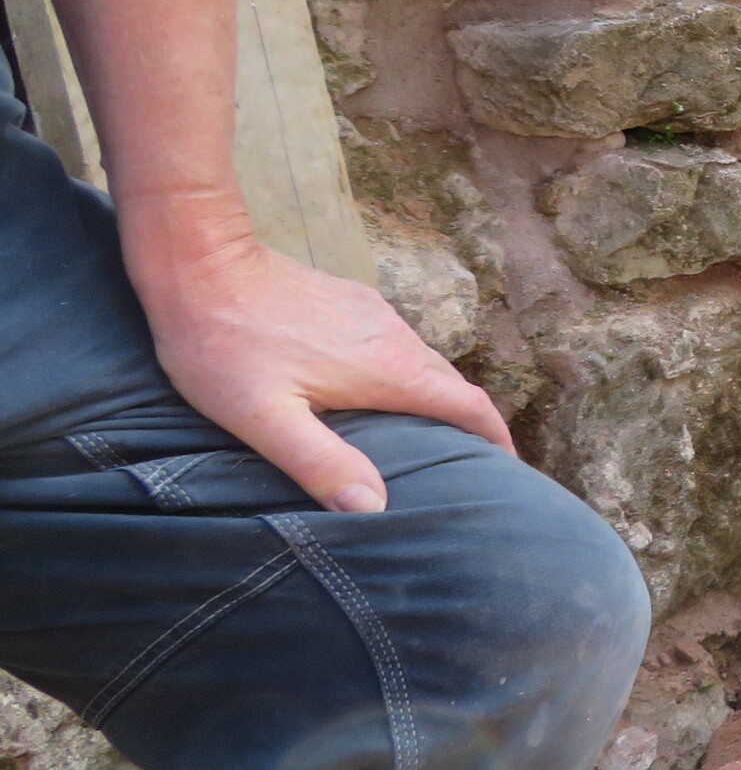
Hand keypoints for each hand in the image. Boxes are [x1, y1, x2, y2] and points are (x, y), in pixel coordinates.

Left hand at [124, 214, 512, 513]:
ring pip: (424, 363)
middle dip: (469, 425)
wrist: (201, 262)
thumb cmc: (224, 345)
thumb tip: (373, 508)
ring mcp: (376, 314)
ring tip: (421, 436)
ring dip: (435, 398)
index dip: (498, 440)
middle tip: (464, 467)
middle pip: (452, 386)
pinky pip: (396, 343)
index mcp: (389, 370)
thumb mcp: (263, 417)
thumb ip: (320, 462)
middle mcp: (397, 338)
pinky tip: (372, 391)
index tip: (509, 470)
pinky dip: (404, 374)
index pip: (470, 406)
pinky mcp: (352, 301)